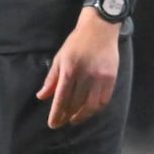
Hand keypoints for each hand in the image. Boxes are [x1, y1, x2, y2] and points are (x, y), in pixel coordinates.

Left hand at [37, 8, 120, 128]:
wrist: (99, 29)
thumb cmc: (76, 43)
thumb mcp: (60, 57)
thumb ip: (51, 79)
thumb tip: (42, 97)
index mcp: (69, 69)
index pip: (61, 98)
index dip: (56, 114)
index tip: (53, 124)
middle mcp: (85, 75)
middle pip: (75, 103)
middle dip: (66, 116)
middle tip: (61, 122)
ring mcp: (100, 77)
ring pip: (90, 105)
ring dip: (81, 116)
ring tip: (74, 120)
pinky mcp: (111, 78)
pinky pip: (103, 100)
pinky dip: (95, 110)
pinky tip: (89, 111)